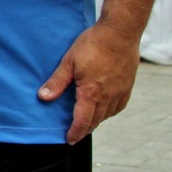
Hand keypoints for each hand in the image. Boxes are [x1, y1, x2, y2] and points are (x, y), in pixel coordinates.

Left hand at [38, 22, 140, 144]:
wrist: (120, 32)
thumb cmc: (93, 44)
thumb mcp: (69, 61)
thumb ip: (57, 82)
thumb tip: (43, 97)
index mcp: (91, 92)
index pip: (82, 121)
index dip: (75, 132)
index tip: (69, 140)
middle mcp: (108, 96)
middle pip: (95, 120)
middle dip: (84, 129)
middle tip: (76, 134)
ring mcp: (120, 91)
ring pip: (108, 114)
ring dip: (97, 121)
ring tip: (87, 122)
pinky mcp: (128, 85)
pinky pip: (119, 106)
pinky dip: (110, 111)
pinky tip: (105, 109)